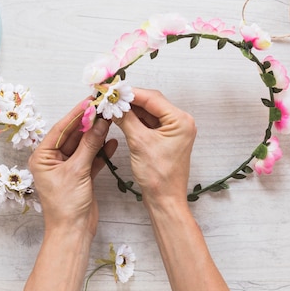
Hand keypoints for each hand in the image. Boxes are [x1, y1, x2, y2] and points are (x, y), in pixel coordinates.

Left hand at [28, 99, 116, 235]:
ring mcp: (68, 167)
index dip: (76, 114)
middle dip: (89, 123)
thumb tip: (100, 122)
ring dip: (97, 136)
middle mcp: (53, 160)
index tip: (90, 101)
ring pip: (84, 145)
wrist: (73, 232)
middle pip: (73, 135)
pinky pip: (91, 158)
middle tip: (103, 108)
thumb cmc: (66, 205)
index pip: (61, 129)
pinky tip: (112, 142)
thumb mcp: (77, 171)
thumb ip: (89, 145)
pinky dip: (101, 151)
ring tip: (110, 121)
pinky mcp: (81, 175)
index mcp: (43, 156)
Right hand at [114, 88, 195, 203]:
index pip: (152, 98)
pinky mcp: (165, 139)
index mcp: (180, 121)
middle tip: (109, 97)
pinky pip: (148, 123)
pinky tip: (120, 118)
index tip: (112, 90)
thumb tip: (114, 104)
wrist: (164, 200)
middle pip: (151, 103)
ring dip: (130, 110)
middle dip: (129, 101)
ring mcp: (173, 131)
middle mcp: (180, 122)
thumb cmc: (158, 177)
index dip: (130, 93)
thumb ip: (126, 119)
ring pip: (148, 112)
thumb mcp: (139, 143)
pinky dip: (134, 120)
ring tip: (111, 106)